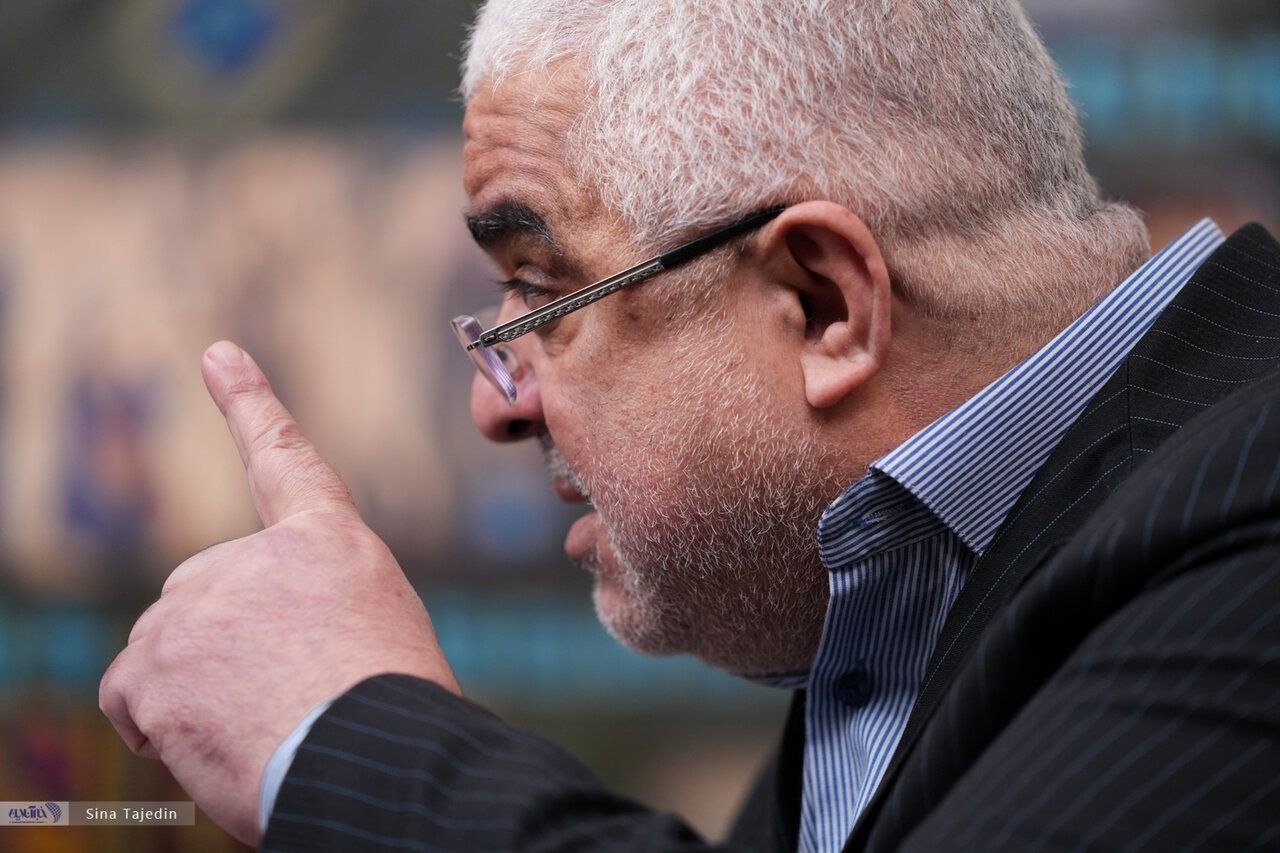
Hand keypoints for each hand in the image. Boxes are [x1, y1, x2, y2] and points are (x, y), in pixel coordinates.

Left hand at [99, 341, 458, 845]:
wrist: (376, 756)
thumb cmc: (391, 714)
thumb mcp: (374, 640)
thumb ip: (305, 619)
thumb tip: (240, 659)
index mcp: (328, 542)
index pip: (283, 458)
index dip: (249, 403)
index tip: (217, 355)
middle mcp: (254, 556)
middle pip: (209, 597)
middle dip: (230, 647)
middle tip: (289, 695)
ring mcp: (197, 603)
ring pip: (171, 650)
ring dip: (203, 692)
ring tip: (267, 727)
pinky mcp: (152, 659)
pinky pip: (131, 694)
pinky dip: (160, 724)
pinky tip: (215, 743)